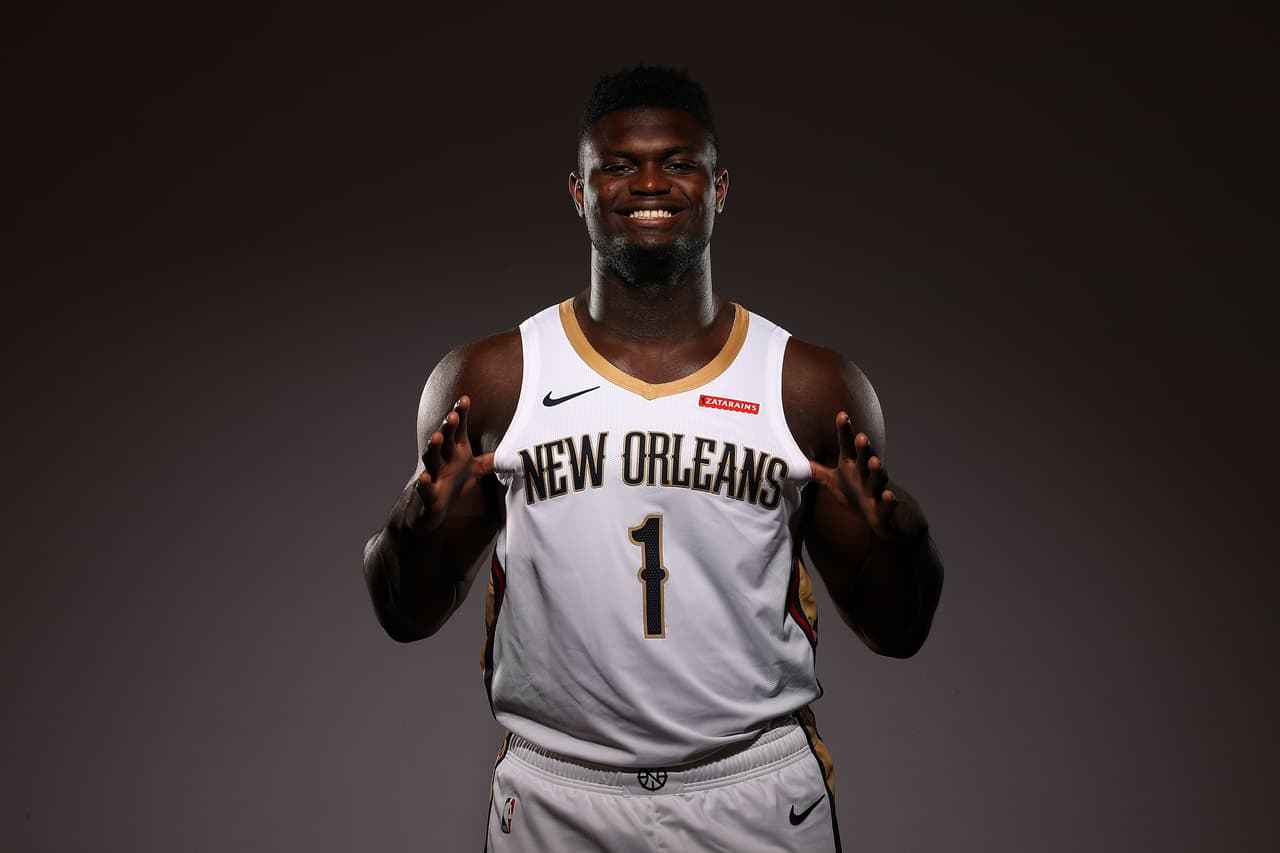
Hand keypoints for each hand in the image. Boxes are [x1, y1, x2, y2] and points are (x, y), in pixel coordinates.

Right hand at [410, 395, 493, 534]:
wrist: (428, 510)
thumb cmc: (453, 484)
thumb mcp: (474, 469)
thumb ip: (492, 459)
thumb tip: (515, 451)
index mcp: (455, 451)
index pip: (457, 429)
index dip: (460, 414)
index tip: (465, 399)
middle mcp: (443, 460)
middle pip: (444, 439)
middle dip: (447, 427)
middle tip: (452, 415)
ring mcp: (434, 477)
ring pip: (431, 459)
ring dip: (433, 447)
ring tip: (436, 436)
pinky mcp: (429, 497)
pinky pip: (426, 490)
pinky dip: (424, 484)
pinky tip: (423, 478)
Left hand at [809, 412, 914, 539]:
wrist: (887, 515)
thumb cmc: (857, 494)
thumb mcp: (836, 482)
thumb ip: (818, 471)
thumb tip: (797, 462)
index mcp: (853, 466)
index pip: (848, 446)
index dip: (845, 431)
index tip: (842, 415)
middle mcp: (866, 474)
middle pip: (865, 458)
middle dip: (863, 448)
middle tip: (861, 437)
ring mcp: (877, 491)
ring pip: (878, 478)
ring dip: (877, 470)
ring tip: (874, 461)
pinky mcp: (885, 509)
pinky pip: (887, 504)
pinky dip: (889, 500)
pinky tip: (888, 495)